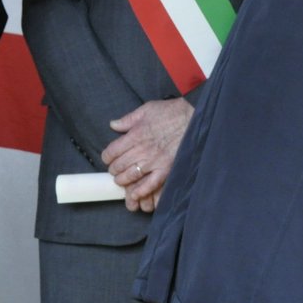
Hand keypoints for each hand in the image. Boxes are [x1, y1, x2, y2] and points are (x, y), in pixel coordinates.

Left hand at [101, 97, 193, 212]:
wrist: (195, 119)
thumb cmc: (172, 112)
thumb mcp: (148, 109)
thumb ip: (128, 119)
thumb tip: (113, 125)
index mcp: (135, 134)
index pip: (111, 152)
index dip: (107, 157)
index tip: (109, 157)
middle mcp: (142, 150)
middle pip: (118, 166)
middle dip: (114, 169)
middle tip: (116, 168)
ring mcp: (154, 161)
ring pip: (130, 176)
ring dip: (122, 180)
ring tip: (122, 179)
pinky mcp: (166, 169)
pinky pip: (150, 185)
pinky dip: (141, 191)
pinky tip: (135, 193)